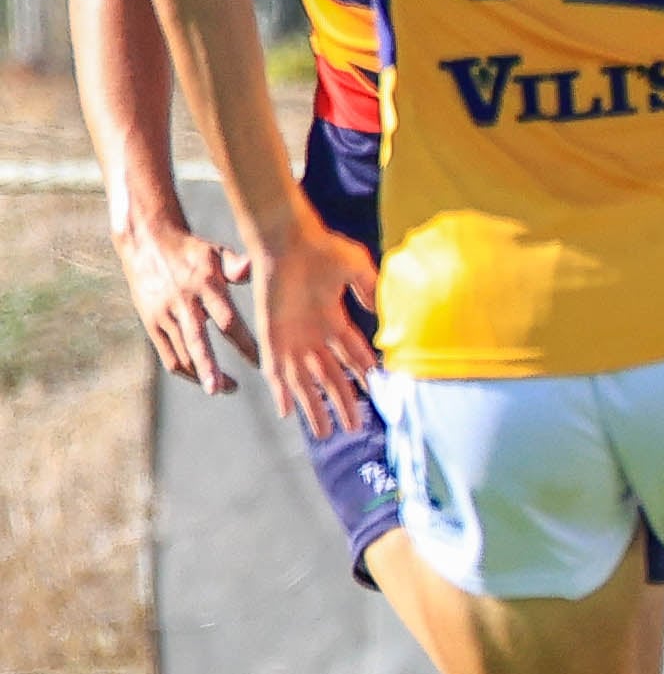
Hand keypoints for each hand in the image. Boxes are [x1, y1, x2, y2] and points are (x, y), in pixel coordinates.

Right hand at [115, 220, 253, 393]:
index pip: (227, 320)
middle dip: (209, 368)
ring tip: (224, 388)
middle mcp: (182, 302)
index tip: (264, 363)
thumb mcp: (215, 251)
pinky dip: (185, 370)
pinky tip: (202, 378)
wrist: (147, 243)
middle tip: (223, 390)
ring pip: (181, 353)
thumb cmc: (192, 251)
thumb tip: (250, 269)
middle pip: (197, 341)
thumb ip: (235, 265)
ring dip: (201, 375)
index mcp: (203, 285)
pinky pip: (167, 355)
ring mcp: (164, 314)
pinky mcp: (151, 322)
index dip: (246, 344)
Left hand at [250, 218, 376, 440]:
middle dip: (342, 403)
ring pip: (305, 382)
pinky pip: (276, 371)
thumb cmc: (322, 249)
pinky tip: (287, 411)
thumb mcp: (357, 268)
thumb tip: (381, 315)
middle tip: (351, 428)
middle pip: (331, 378)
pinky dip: (281, 392)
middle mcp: (313, 334)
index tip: (373, 393)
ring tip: (324, 433)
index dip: (362, 375)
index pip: (352, 355)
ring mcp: (292, 337)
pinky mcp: (272, 337)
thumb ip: (369, 290)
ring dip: (314, 407)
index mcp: (333, 319)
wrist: (285, 240)